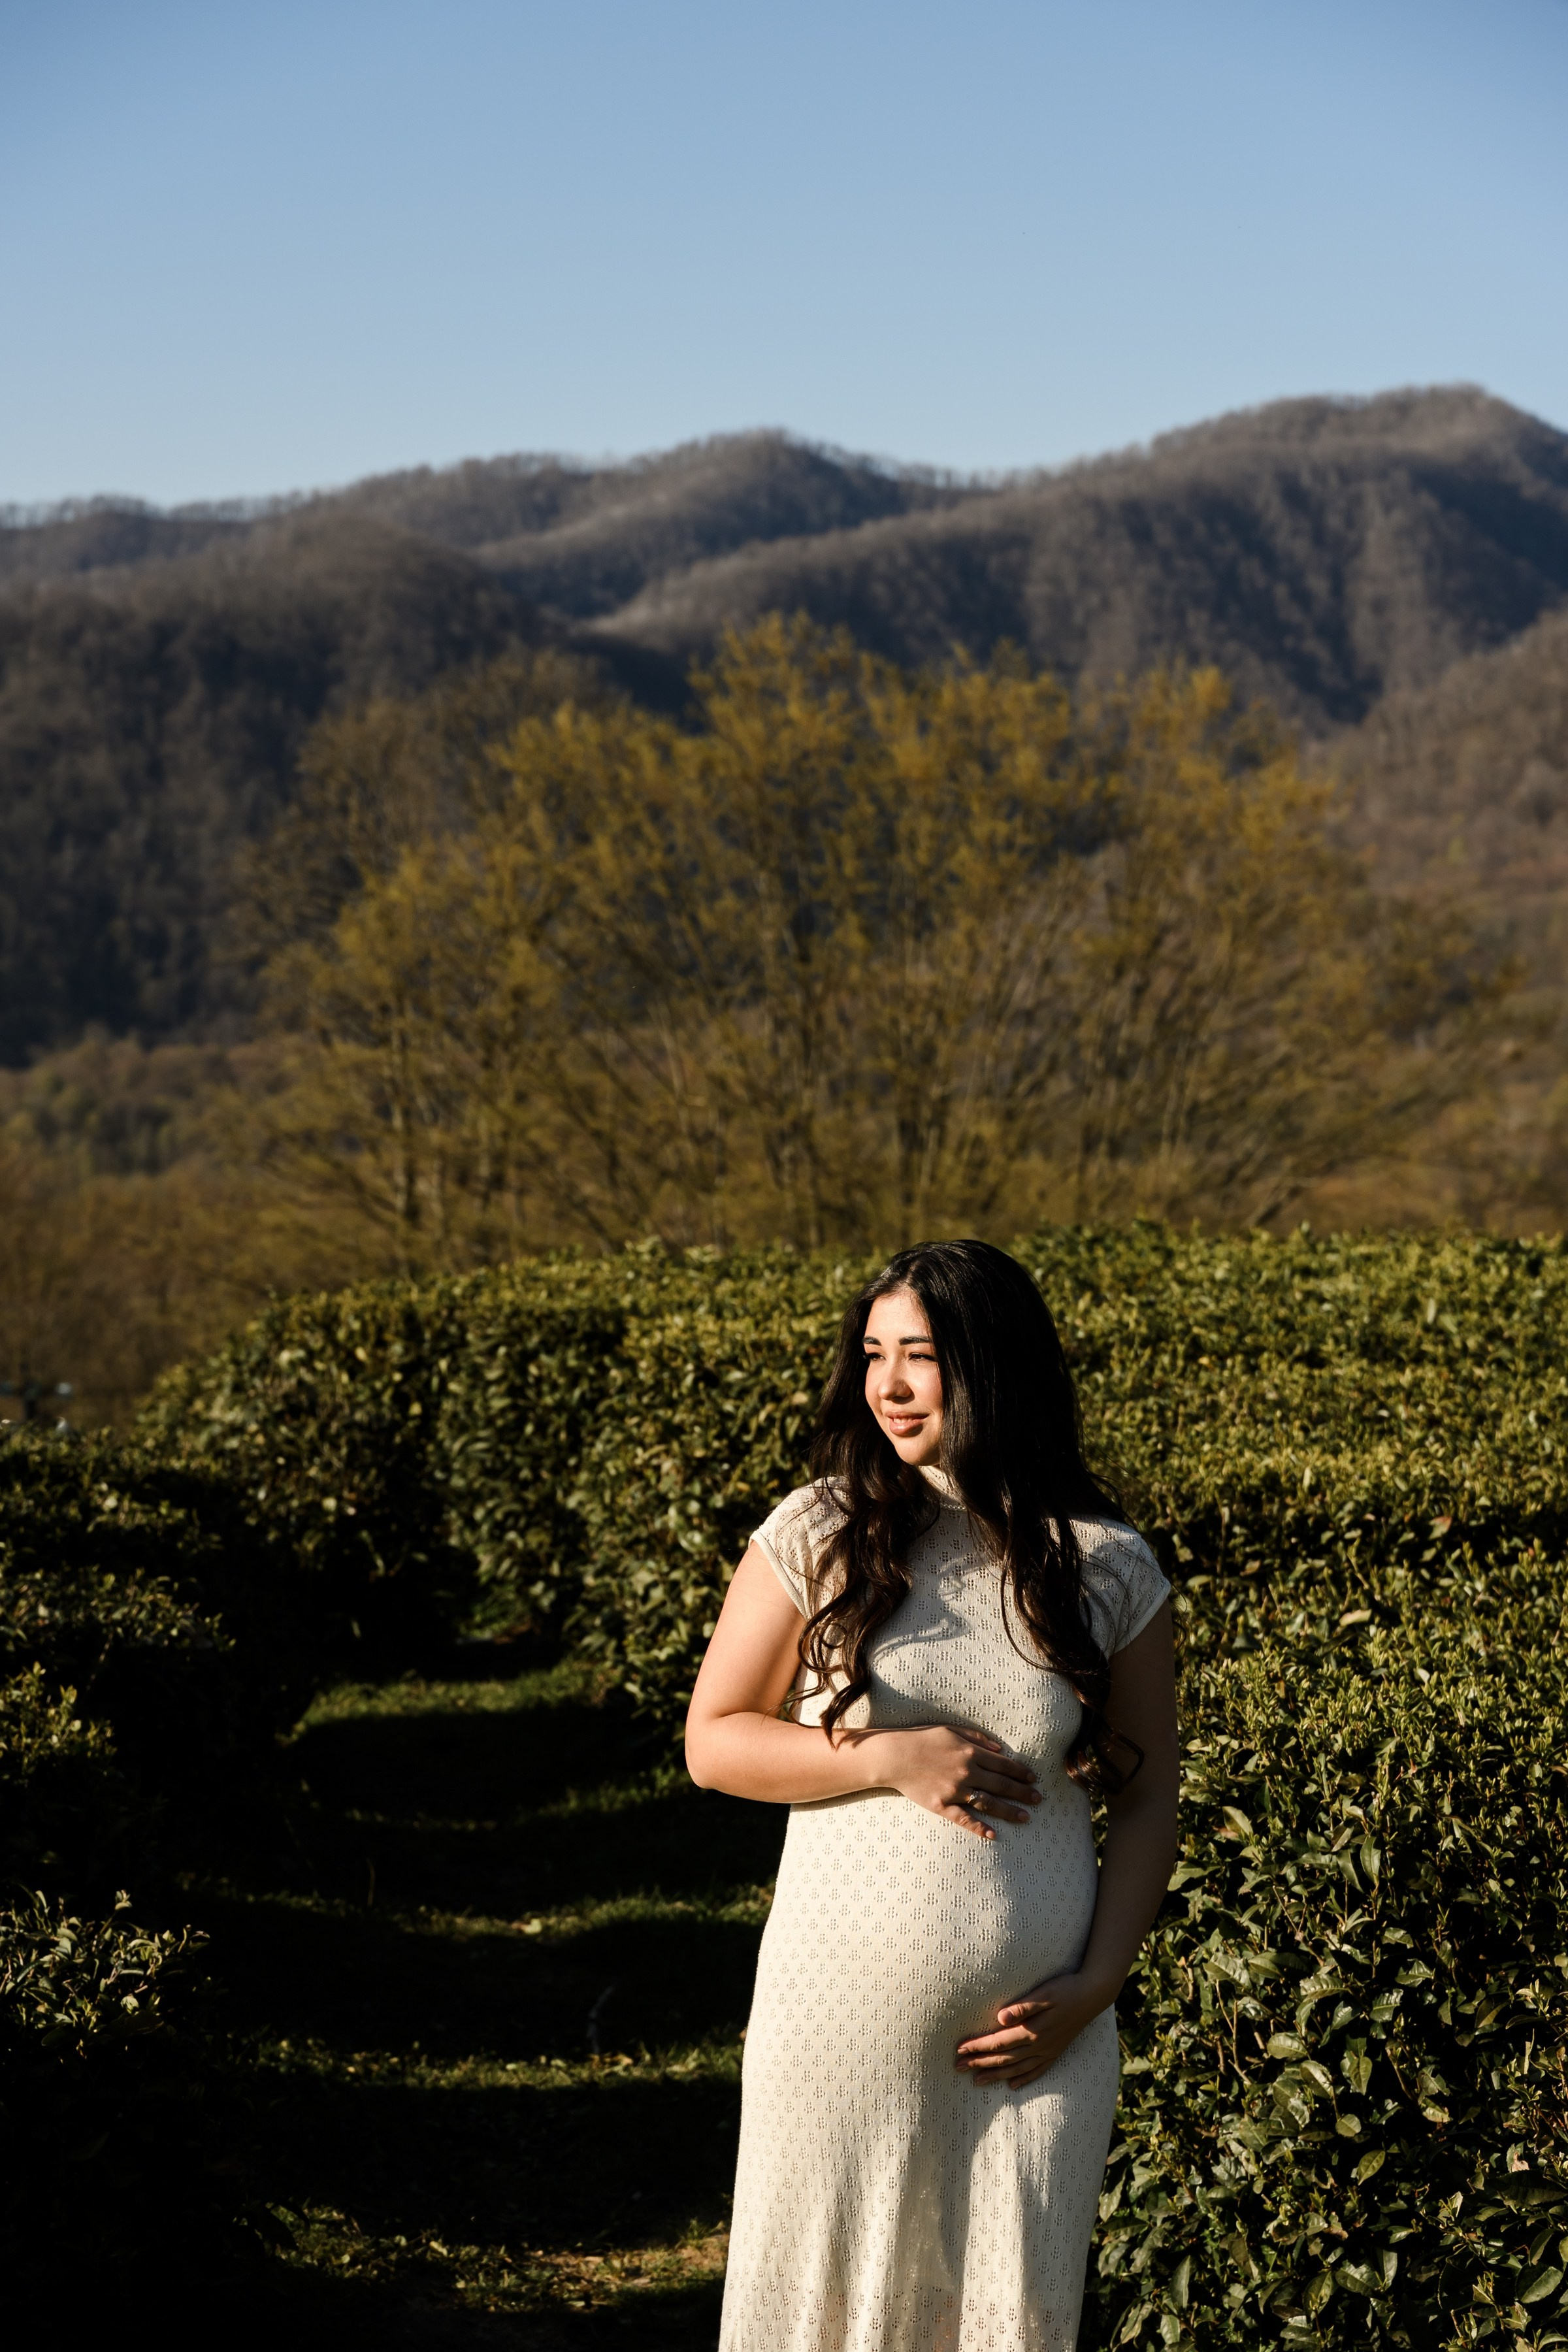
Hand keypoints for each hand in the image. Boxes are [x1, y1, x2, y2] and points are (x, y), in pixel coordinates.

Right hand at [866, 1724, 1039, 1839]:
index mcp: (970, 1752)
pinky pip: (964, 1819)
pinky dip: (979, 1828)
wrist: (894, 1756)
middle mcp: (966, 1772)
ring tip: (1026, 1818)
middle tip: (1039, 1800)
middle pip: (1001, 1785)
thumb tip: (1001, 1749)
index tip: (1034, 1779)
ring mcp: (955, 1791)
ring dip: (1009, 1811)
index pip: (1004, 1764)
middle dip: (1023, 1792)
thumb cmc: (923, 1739)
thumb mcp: (952, 1730)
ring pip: (988, 1803)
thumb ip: (978, 1738)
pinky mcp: (941, 1806)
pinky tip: (993, 1835)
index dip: (1021, 1772)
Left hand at [954, 1971, 1113, 2087]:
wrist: (1094, 1994)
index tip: (959, 2050)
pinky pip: (1037, 2071)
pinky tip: (1013, 2085)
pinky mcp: (1056, 2052)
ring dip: (996, 2076)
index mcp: (1032, 2031)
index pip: (998, 2042)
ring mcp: (1048, 2051)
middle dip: (979, 2063)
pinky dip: (1023, 2079)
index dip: (978, 2047)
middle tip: (957, 2068)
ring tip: (977, 2082)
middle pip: (1003, 2059)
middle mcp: (1038, 2045)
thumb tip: (1000, 2017)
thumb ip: (1023, 2007)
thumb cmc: (1066, 1988)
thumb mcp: (1044, 1993)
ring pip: (1017, 2069)